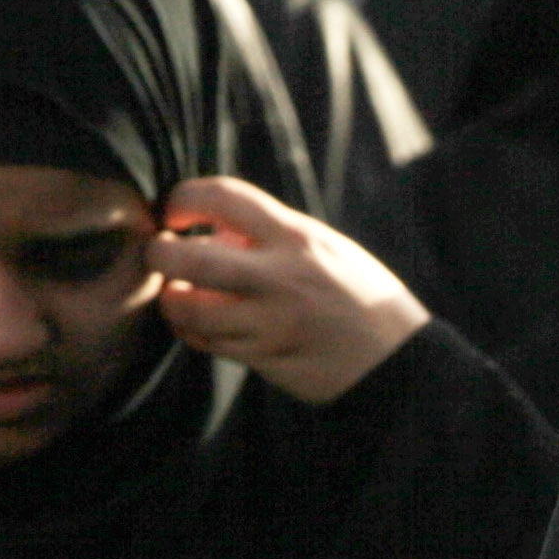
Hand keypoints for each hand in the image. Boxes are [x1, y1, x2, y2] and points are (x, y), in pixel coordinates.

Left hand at [150, 175, 428, 406]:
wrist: (398, 361)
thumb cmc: (358, 296)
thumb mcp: (326, 247)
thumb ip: (271, 235)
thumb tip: (212, 230)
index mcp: (297, 237)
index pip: (222, 197)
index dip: (184, 198)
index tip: (177, 212)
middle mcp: (281, 277)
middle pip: (189, 258)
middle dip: (159, 254)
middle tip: (160, 254)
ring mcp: (272, 322)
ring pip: (192, 309)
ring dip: (172, 300)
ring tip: (177, 293)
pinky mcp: (268, 358)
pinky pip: (210, 343)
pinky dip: (193, 331)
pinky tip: (198, 325)